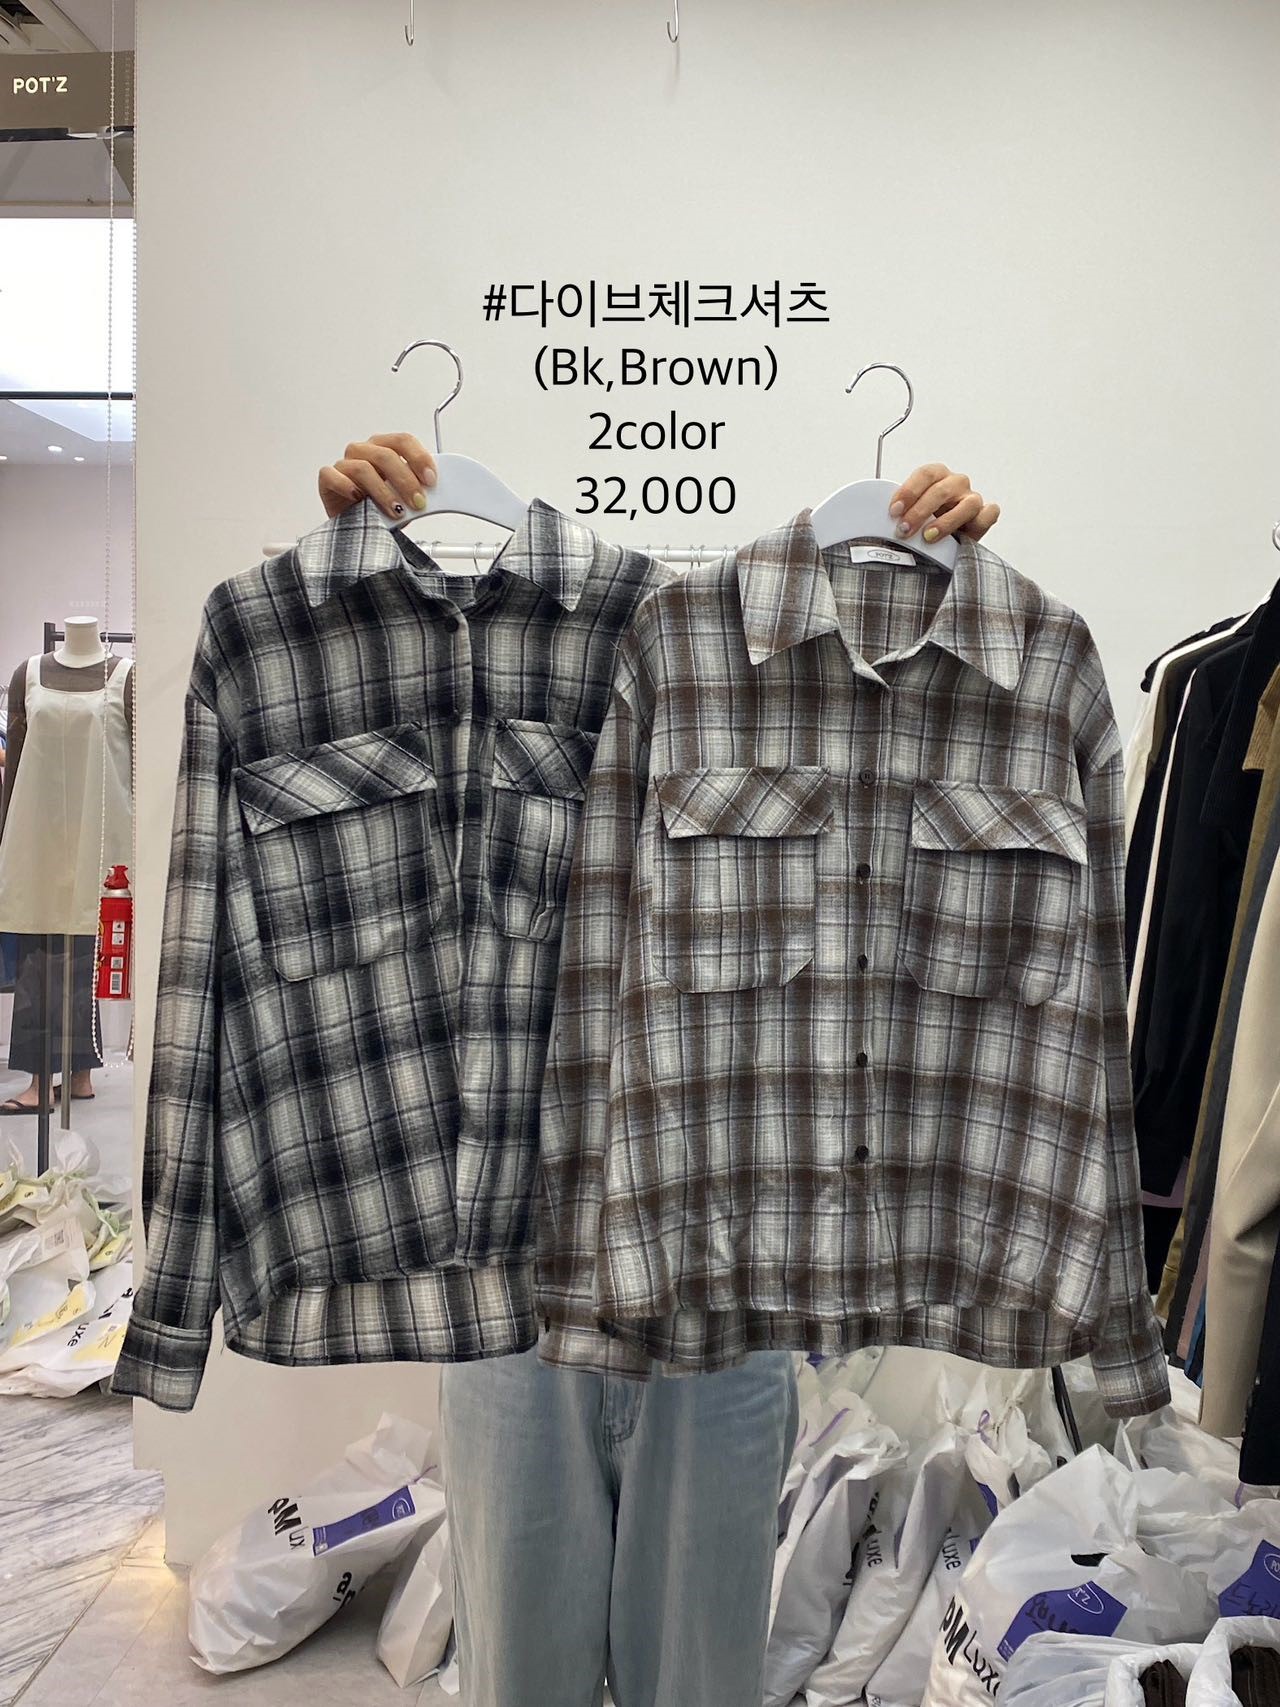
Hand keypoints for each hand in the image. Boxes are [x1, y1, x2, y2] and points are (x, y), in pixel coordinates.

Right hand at [318, 433, 437, 519]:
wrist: (358, 526)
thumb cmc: (381, 508)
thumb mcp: (405, 498)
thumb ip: (418, 490)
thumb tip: (435, 493)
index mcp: (385, 448)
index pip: (403, 441)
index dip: (419, 459)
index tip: (430, 480)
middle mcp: (364, 451)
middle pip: (386, 455)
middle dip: (406, 481)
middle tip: (417, 501)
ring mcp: (345, 464)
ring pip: (363, 468)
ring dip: (383, 491)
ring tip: (395, 511)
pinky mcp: (328, 479)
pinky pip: (333, 476)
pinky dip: (347, 486)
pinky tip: (359, 499)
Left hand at [888, 464, 1000, 543]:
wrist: (945, 541)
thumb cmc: (925, 523)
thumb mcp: (909, 513)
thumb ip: (900, 512)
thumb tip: (880, 521)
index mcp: (936, 476)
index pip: (924, 474)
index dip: (909, 491)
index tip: (894, 511)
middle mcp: (955, 484)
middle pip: (941, 490)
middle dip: (920, 511)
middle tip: (904, 529)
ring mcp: (972, 499)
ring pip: (966, 504)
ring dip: (945, 522)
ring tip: (928, 537)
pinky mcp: (985, 515)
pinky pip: (989, 513)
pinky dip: (979, 522)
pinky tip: (962, 535)